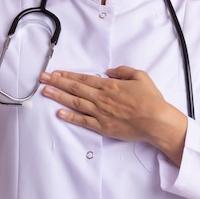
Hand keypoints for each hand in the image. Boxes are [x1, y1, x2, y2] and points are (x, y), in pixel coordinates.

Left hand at [40, 66, 187, 164]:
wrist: (156, 120)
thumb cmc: (151, 99)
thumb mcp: (140, 76)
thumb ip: (123, 71)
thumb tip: (109, 71)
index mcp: (110, 86)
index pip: (84, 79)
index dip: (68, 75)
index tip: (55, 72)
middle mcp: (102, 98)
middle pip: (75, 88)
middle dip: (57, 82)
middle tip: (42, 78)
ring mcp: (101, 113)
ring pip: (75, 103)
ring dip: (59, 96)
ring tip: (45, 92)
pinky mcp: (103, 127)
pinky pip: (83, 121)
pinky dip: (70, 117)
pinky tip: (59, 113)